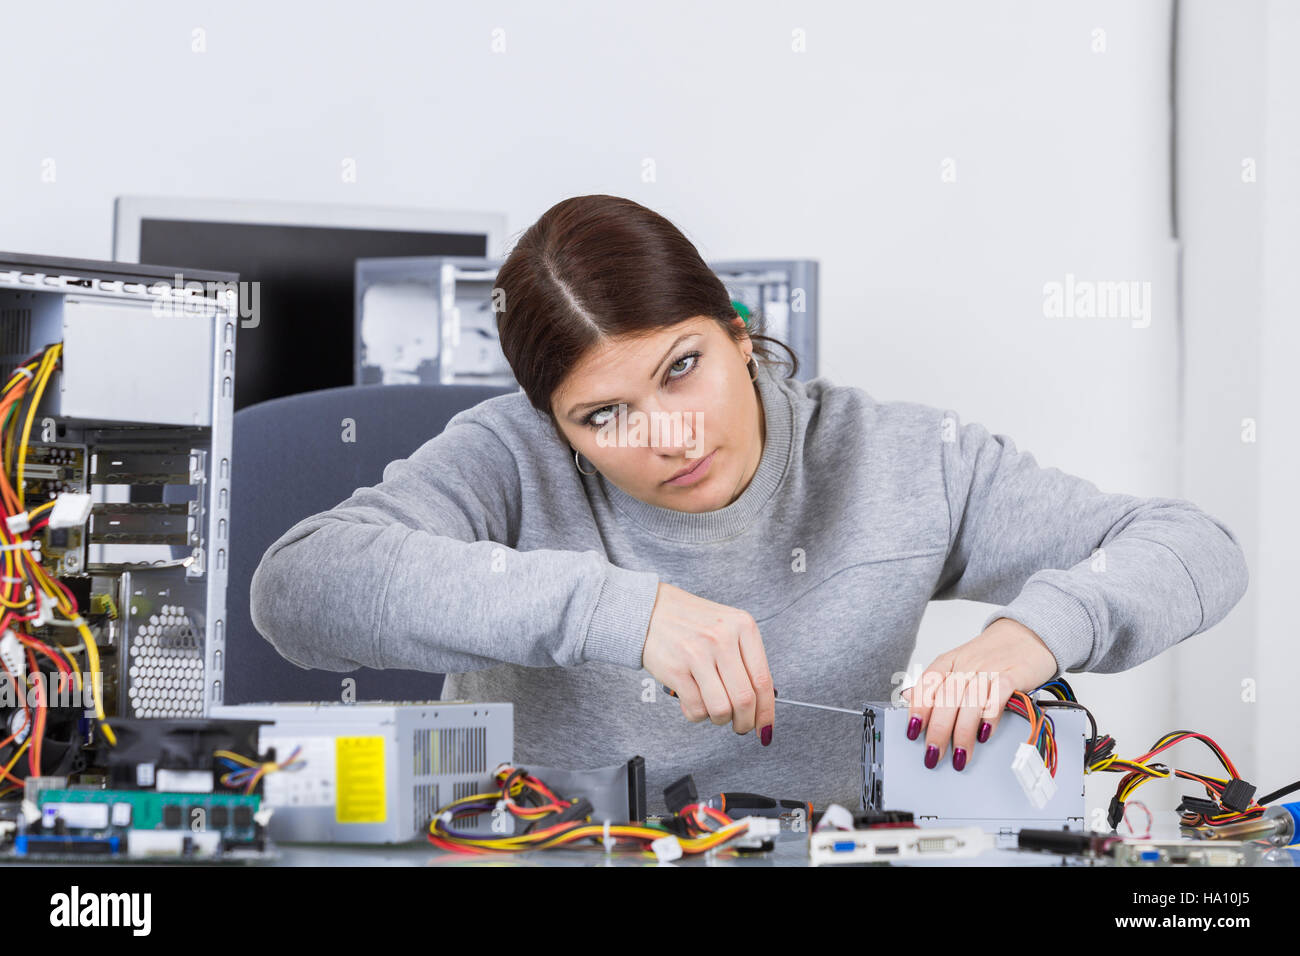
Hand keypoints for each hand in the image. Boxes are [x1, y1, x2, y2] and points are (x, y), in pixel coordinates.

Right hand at [641, 582, 775, 743]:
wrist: (650, 610)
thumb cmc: (692, 623)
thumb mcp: (727, 628)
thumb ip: (745, 660)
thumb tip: (761, 705)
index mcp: (743, 626)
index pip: (763, 680)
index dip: (766, 711)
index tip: (765, 727)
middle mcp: (723, 638)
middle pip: (745, 699)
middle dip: (745, 722)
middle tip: (740, 726)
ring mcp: (698, 653)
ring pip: (722, 709)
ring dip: (720, 720)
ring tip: (715, 712)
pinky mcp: (675, 670)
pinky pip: (696, 709)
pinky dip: (698, 715)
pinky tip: (693, 701)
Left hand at [899, 617, 1058, 770]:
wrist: (1027, 635)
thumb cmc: (991, 656)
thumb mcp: (959, 665)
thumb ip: (938, 684)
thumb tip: (909, 699)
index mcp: (949, 661)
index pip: (927, 684)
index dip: (918, 709)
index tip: (913, 732)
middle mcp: (967, 664)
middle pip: (946, 697)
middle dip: (938, 730)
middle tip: (933, 754)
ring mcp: (990, 669)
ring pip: (969, 700)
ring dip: (962, 731)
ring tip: (959, 755)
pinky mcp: (1014, 675)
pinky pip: (998, 696)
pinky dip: (989, 716)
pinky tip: (984, 733)